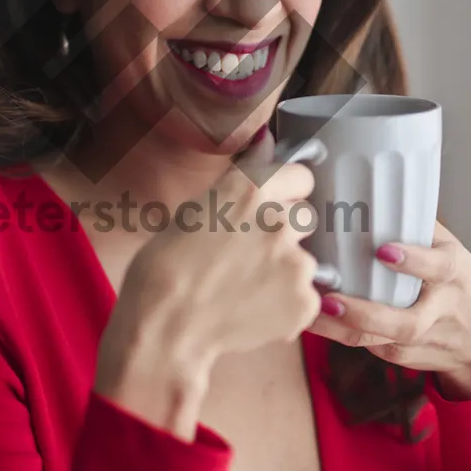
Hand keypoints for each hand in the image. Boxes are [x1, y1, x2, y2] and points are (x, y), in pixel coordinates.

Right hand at [94, 129, 322, 435]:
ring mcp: (297, 262)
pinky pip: (305, 296)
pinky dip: (285, 303)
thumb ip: (239, 183)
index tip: (276, 203)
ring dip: (284, 269)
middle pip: (305, 215)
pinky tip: (252, 309)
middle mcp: (280, 219)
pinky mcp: (305, 301)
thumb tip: (266, 144)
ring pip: (304, 259)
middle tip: (252, 251)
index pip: (300, 175)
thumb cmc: (165, 267)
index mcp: (252, 189)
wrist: (165, 326)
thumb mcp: (195, 209)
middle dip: (285, 230)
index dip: (287, 190)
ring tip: (245, 288)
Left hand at [307, 222, 470, 399]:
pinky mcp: (407, 357)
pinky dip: (344, 336)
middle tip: (331, 299)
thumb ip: (420, 228)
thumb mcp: (453, 252)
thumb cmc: (462, 287)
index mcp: (455, 275)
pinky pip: (373, 348)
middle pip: (408, 322)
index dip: (413, 261)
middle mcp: (442, 310)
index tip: (384, 251)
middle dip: (367, 314)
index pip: (439, 268)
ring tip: (312, 313)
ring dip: (344, 329)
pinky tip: (318, 322)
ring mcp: (425, 339)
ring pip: (383, 342)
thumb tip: (377, 193)